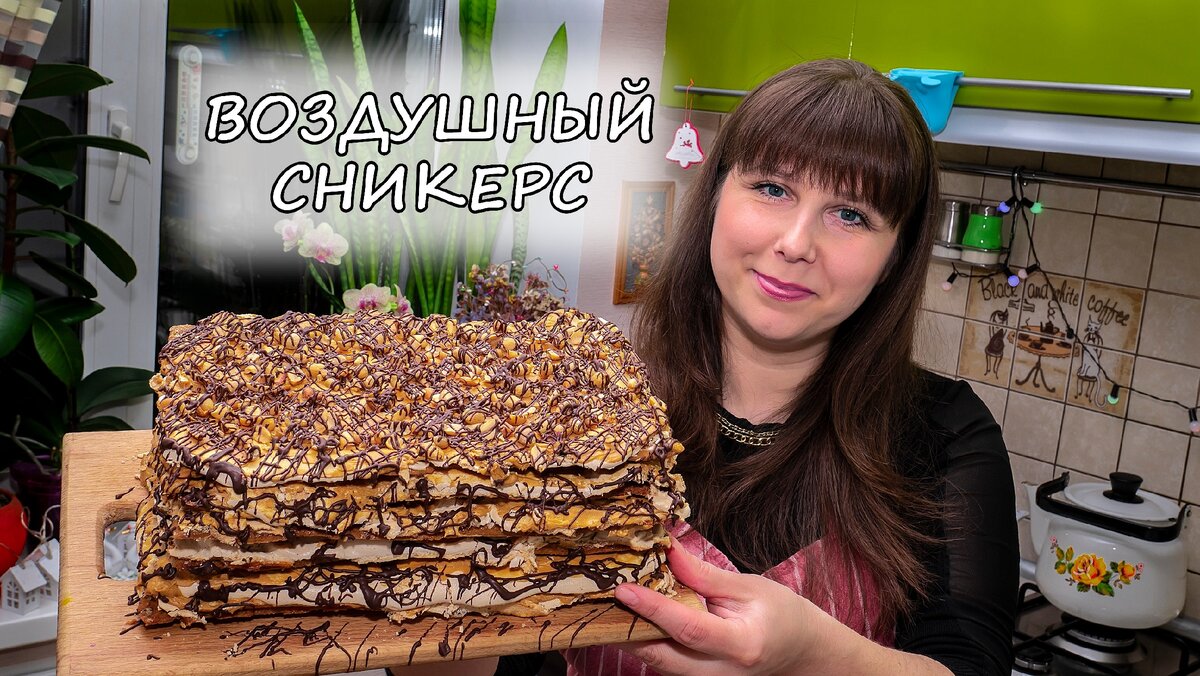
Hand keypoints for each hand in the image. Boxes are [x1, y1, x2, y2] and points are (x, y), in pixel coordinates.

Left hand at [614, 536, 829, 674]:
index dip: (653, 609)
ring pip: (658, 664)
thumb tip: (667, 552)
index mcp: (741, 645)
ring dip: (633, 635)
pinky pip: (665, 664)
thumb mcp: (750, 587)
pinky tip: (633, 618)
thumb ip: (705, 575)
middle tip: (600, 599)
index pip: (688, 628)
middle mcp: (721, 674)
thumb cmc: (782, 615)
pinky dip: (647, 641)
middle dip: (627, 629)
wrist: (803, 652)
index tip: (624, 589)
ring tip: (610, 605)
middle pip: (662, 655)